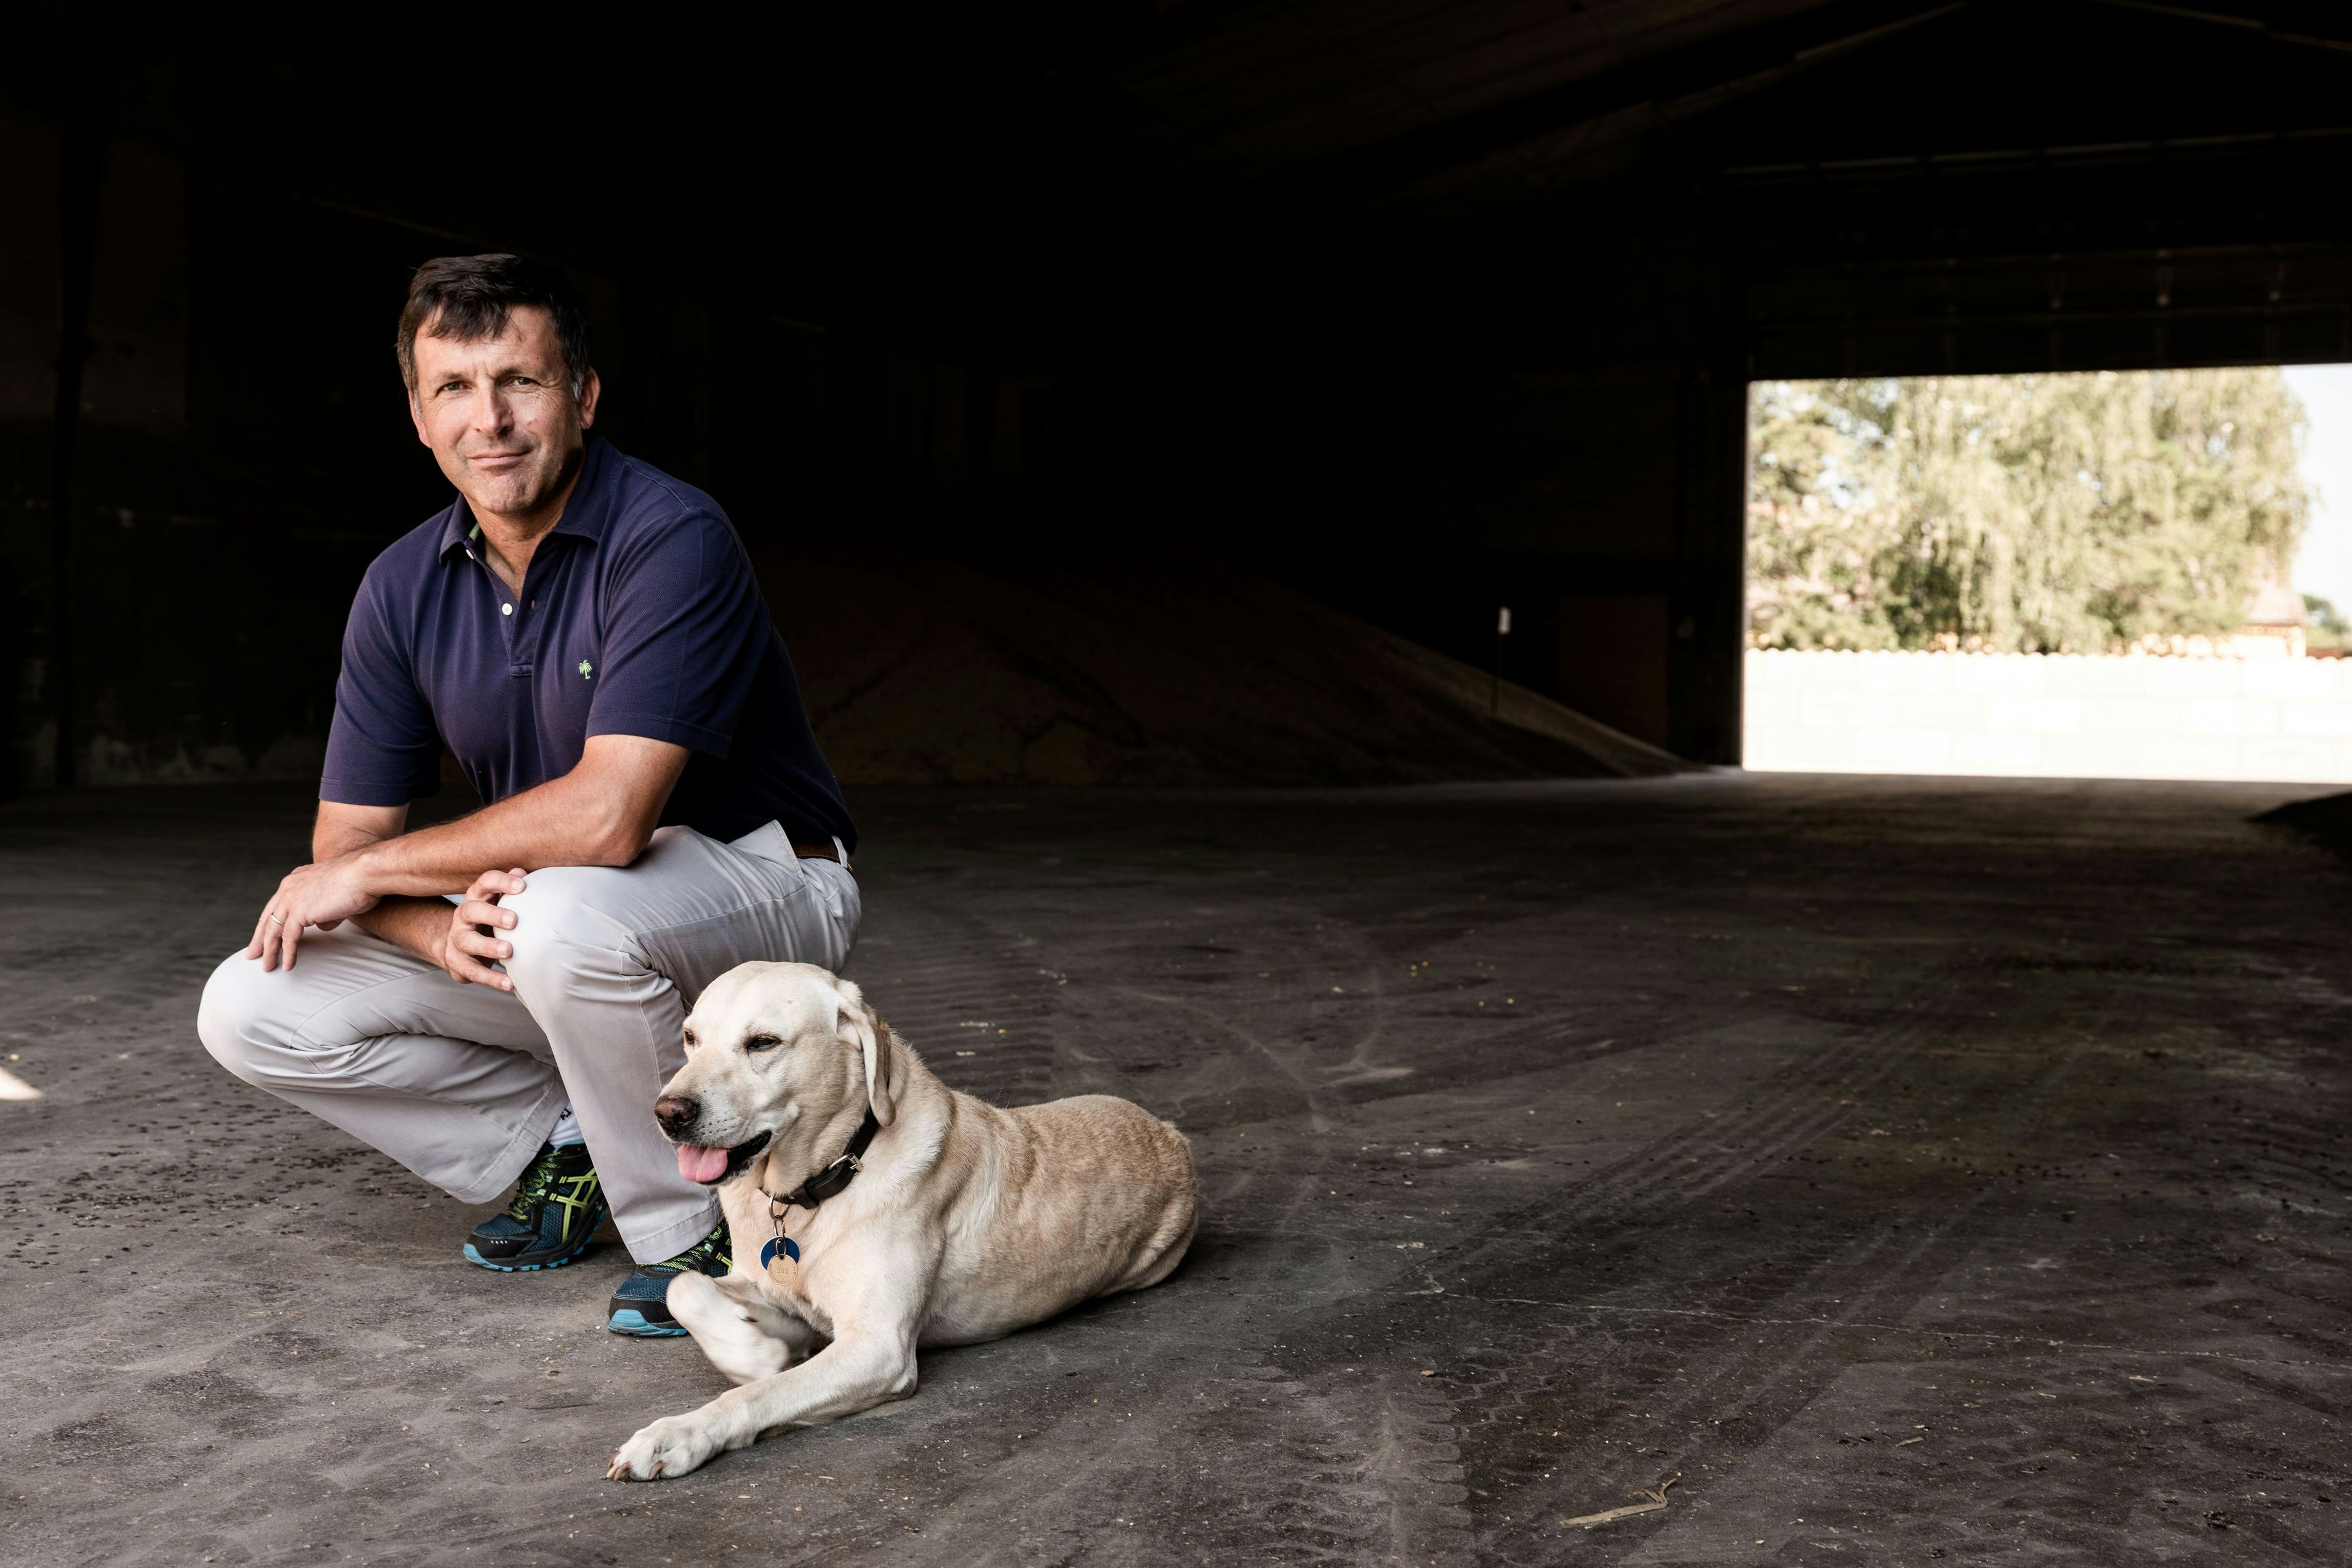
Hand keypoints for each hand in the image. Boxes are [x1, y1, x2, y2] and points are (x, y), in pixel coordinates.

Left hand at [248, 853, 381, 970]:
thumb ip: (325, 911)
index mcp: (296, 879)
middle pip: (268, 918)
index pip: (276, 905)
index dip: (270, 922)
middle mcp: (289, 887)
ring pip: (274, 930)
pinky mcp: (299, 912)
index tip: (265, 935)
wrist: (365, 872)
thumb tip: (321, 925)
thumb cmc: (360, 881)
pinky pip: (288, 938)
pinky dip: (288, 953)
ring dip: (270, 951)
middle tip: (253, 954)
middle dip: (259, 938)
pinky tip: (287, 966)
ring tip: (268, 966)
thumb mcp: (337, 896)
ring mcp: (292, 899)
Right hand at [440, 868, 529, 989]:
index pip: (485, 883)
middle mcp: (463, 916)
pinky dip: (491, 978)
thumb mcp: (498, 902)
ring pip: (468, 941)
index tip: (522, 885)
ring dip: (488, 947)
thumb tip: (523, 871)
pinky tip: (509, 983)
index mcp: (477, 897)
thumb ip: (511, 889)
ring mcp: (457, 939)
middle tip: (514, 921)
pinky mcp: (457, 962)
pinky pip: (472, 971)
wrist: (459, 945)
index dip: (501, 882)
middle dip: (492, 914)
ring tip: (508, 953)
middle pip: (471, 910)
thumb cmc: (489, 919)